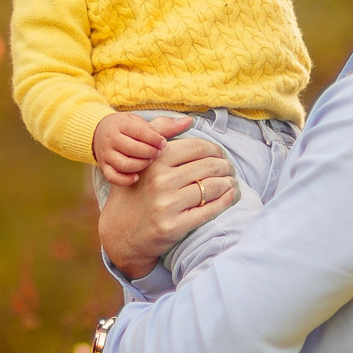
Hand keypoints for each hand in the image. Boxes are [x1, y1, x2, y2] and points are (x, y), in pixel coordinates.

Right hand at [92, 112, 171, 187]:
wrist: (100, 133)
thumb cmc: (128, 129)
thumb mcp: (142, 123)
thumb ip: (166, 126)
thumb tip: (189, 122)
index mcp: (121, 124)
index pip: (139, 132)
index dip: (155, 139)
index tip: (164, 144)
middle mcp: (111, 139)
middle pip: (131, 148)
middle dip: (149, 153)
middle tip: (160, 155)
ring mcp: (106, 154)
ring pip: (123, 164)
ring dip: (140, 165)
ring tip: (150, 164)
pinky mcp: (104, 167)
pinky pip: (112, 177)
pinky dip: (125, 179)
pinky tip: (137, 177)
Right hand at [98, 126, 236, 277]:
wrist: (121, 233)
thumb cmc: (134, 192)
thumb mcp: (139, 160)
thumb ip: (159, 134)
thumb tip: (189, 120)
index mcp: (155, 161)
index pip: (198, 147)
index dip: (215, 150)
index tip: (220, 155)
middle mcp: (160, 181)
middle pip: (209, 166)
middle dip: (226, 166)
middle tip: (229, 169)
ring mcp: (167, 205)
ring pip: (212, 187)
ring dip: (229, 183)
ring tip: (231, 182)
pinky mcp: (174, 226)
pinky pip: (210, 210)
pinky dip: (226, 201)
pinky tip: (232, 195)